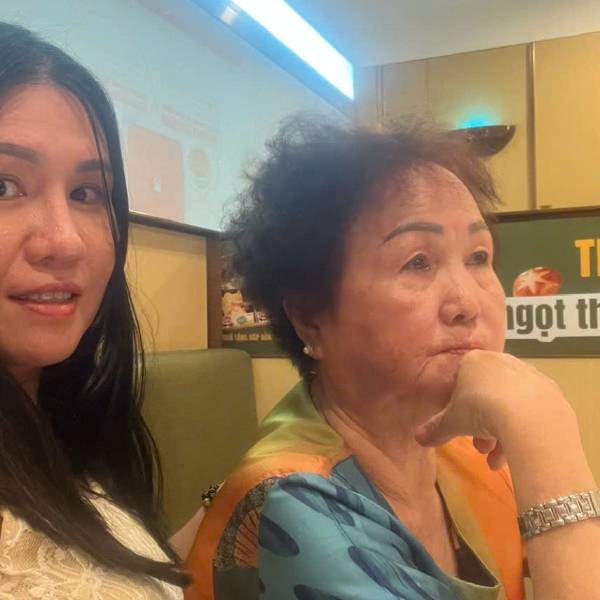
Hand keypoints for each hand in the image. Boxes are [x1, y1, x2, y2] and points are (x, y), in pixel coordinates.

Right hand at [414, 350, 570, 467]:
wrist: (529, 416)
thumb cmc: (480, 410)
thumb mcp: (452, 423)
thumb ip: (435, 429)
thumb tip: (417, 438)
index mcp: (473, 361)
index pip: (460, 382)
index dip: (458, 409)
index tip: (461, 429)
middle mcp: (500, 361)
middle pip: (486, 395)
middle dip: (480, 425)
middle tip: (480, 448)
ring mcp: (528, 374)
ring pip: (508, 404)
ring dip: (500, 433)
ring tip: (496, 460)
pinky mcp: (550, 390)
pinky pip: (530, 410)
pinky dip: (522, 428)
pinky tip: (519, 450)